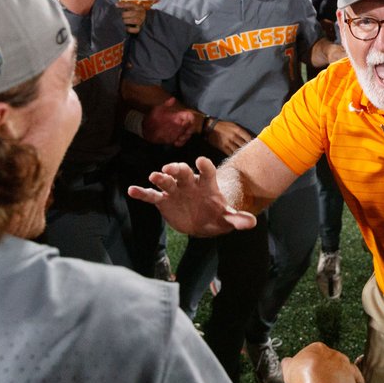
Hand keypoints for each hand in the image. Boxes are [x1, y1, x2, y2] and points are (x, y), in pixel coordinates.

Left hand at [116, 0, 152, 34]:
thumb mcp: (130, 8)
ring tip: (123, 21)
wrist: (141, 21)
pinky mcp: (139, 28)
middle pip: (134, 13)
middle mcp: (141, 13)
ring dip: (127, 21)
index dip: (123, 5)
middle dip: (125, 14)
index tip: (116, 5)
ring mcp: (141, 21)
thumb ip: (124, 6)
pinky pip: (136, 29)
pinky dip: (130, 29)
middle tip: (120, 16)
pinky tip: (126, 28)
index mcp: (138, 7)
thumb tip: (116, 4)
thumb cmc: (133, 13)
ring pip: (136, 20)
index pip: (131, 4)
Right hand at [127, 157, 256, 236]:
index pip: (206, 170)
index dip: (204, 165)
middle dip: (178, 168)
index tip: (201, 160)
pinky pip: (151, 195)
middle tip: (171, 168)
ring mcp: (175, 191)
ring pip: (167, 181)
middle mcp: (189, 183)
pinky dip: (142, 192)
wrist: (203, 221)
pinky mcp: (163, 201)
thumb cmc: (216, 214)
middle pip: (183, 172)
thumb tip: (252, 222)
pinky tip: (131, 190)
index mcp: (206, 183)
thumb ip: (238, 219)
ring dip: (160, 177)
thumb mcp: (228, 217)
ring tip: (153, 176)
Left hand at [141, 98, 194, 146]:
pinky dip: (180, 143)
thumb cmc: (152, 118)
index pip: (190, 117)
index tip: (188, 124)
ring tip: (179, 139)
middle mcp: (179, 124)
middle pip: (191, 127)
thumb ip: (166, 105)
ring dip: (185, 137)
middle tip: (184, 134)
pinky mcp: (173, 139)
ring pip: (186, 135)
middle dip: (189, 131)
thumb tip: (173, 99)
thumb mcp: (158, 109)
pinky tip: (176, 143)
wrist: (145, 128)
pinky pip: (180, 142)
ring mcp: (176, 132)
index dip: (191, 120)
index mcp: (178, 116)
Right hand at [209, 120, 253, 155]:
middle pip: (245, 145)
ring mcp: (228, 142)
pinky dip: (235, 156)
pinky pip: (231, 154)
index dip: (254, 143)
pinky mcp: (223, 147)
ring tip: (248, 159)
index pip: (249, 138)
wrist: (209, 127)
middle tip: (255, 155)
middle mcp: (234, 136)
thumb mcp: (233, 125)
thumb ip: (241, 131)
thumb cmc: (223, 125)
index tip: (257, 147)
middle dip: (250, 150)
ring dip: (243, 155)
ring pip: (238, 150)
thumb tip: (250, 138)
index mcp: (238, 130)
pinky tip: (238, 159)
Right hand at [282, 343, 362, 382]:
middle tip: (329, 380)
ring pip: (352, 376)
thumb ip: (291, 363)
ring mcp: (346, 371)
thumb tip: (287, 362)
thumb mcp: (289, 366)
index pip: (321, 353)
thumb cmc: (301, 374)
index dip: (319, 362)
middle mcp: (336, 357)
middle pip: (339, 363)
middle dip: (336, 371)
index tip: (317, 368)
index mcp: (319, 349)